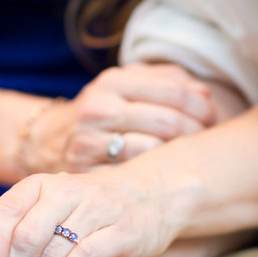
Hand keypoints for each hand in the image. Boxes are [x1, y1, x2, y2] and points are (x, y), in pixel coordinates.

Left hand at [0, 168, 171, 256]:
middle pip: (26, 238)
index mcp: (39, 185)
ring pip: (53, 252)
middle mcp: (64, 191)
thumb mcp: (49, 208)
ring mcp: (95, 208)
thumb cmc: (85, 210)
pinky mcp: (122, 229)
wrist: (151, 195)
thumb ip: (18, 229)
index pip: (6, 212)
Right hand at [25, 63, 214, 173]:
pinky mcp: (84, 169)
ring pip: (154, 149)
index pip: (176, 91)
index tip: (211, 119)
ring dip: (177, 157)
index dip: (203, 108)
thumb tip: (204, 94)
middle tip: (203, 143)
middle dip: (197, 134)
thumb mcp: (126, 86)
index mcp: (113, 81)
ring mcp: (89, 139)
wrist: (46, 141)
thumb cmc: (102, 113)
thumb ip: (167, 81)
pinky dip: (153, 175)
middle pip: (170, 122)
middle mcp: (98, 107)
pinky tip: (160, 172)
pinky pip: (133, 174)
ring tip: (184, 157)